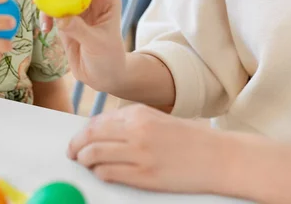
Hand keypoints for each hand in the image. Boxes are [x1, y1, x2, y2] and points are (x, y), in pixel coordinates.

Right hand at [40, 0, 125, 90]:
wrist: (102, 76)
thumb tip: (60, 18)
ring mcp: (78, 10)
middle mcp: (92, 0)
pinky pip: (52, 11)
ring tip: (40, 4)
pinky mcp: (66, 21)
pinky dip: (46, 16)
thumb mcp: (96, 44)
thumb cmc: (108, 58)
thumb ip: (79, 30)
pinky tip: (45, 28)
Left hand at [67, 104, 223, 193]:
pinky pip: (108, 173)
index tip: (77, 140)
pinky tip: (101, 173)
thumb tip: (98, 132)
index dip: (81, 133)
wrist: (218, 157)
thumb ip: (128, 123)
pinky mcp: (145, 175)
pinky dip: (99, 173)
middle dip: (75, 146)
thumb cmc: (188, 139)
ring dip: (84, 160)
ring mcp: (140, 153)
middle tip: (72, 153)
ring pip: (94, 155)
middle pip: (90, 137)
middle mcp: (136, 130)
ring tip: (84, 164)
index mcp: (138, 113)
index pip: (96, 121)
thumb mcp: (156, 120)